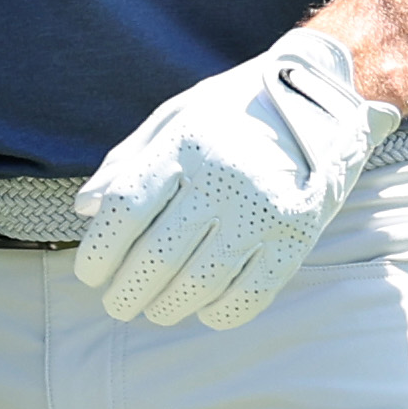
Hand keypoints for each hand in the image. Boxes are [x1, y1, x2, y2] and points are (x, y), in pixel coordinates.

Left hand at [70, 23, 400, 329]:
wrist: (322, 95)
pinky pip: (250, 294)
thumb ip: (127, 160)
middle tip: (117, 304)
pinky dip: (219, 313)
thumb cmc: (233, 110)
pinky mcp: (297, 235)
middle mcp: (225, 178)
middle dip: (127, 292)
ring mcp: (265, 210)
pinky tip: (203, 310)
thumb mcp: (176, 117)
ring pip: (200, 283)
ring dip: (168, 307)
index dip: (98, 253)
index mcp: (187, 145)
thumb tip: (86, 210)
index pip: (125, 212)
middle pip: (157, 256)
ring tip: (155, 310)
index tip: (90, 275)